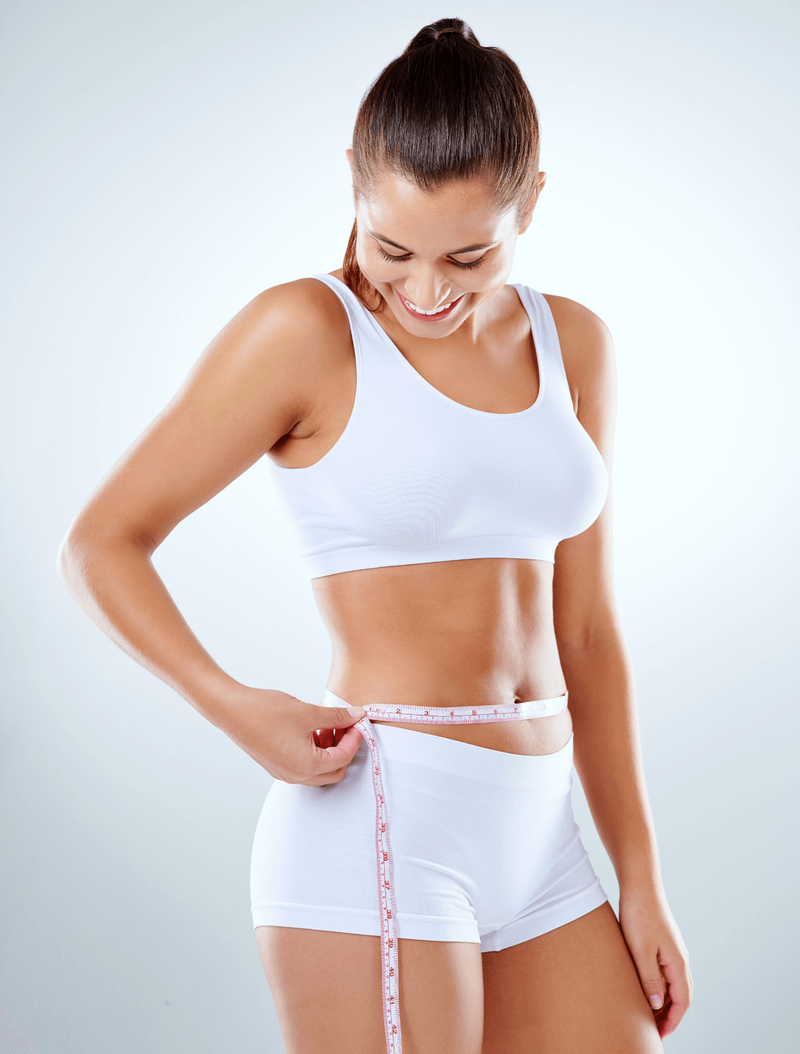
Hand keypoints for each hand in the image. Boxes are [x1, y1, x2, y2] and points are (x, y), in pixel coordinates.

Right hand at [212, 685, 365, 785]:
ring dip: (330, 750)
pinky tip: (312, 729)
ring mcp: (284, 773)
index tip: (359, 721)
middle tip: (348, 726)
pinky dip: (315, 751)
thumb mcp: (309, 712)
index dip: (356, 738)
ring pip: (319, 769)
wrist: (232, 710)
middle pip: (335, 771)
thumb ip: (337, 716)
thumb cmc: (267, 711)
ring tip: (328, 724)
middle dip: (345, 748)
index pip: (344, 757)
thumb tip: (356, 715)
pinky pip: (304, 765)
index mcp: (307, 766)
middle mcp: (296, 776)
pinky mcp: (276, 766)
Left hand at [618, 888, 692, 1037]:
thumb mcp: (641, 951)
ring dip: (665, 1001)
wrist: (640, 884)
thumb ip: (650, 979)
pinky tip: (645, 987)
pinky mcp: (662, 942)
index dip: (673, 1020)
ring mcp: (672, 949)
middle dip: (670, 1015)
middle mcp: (679, 957)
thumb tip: (658, 1005)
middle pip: (681, 995)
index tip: (661, 1035)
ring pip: (673, 983)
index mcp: (678, 962)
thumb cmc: (639, 915)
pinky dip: (659, 985)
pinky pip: (666, 971)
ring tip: (648, 1013)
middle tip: (654, 1029)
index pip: (683, 1001)